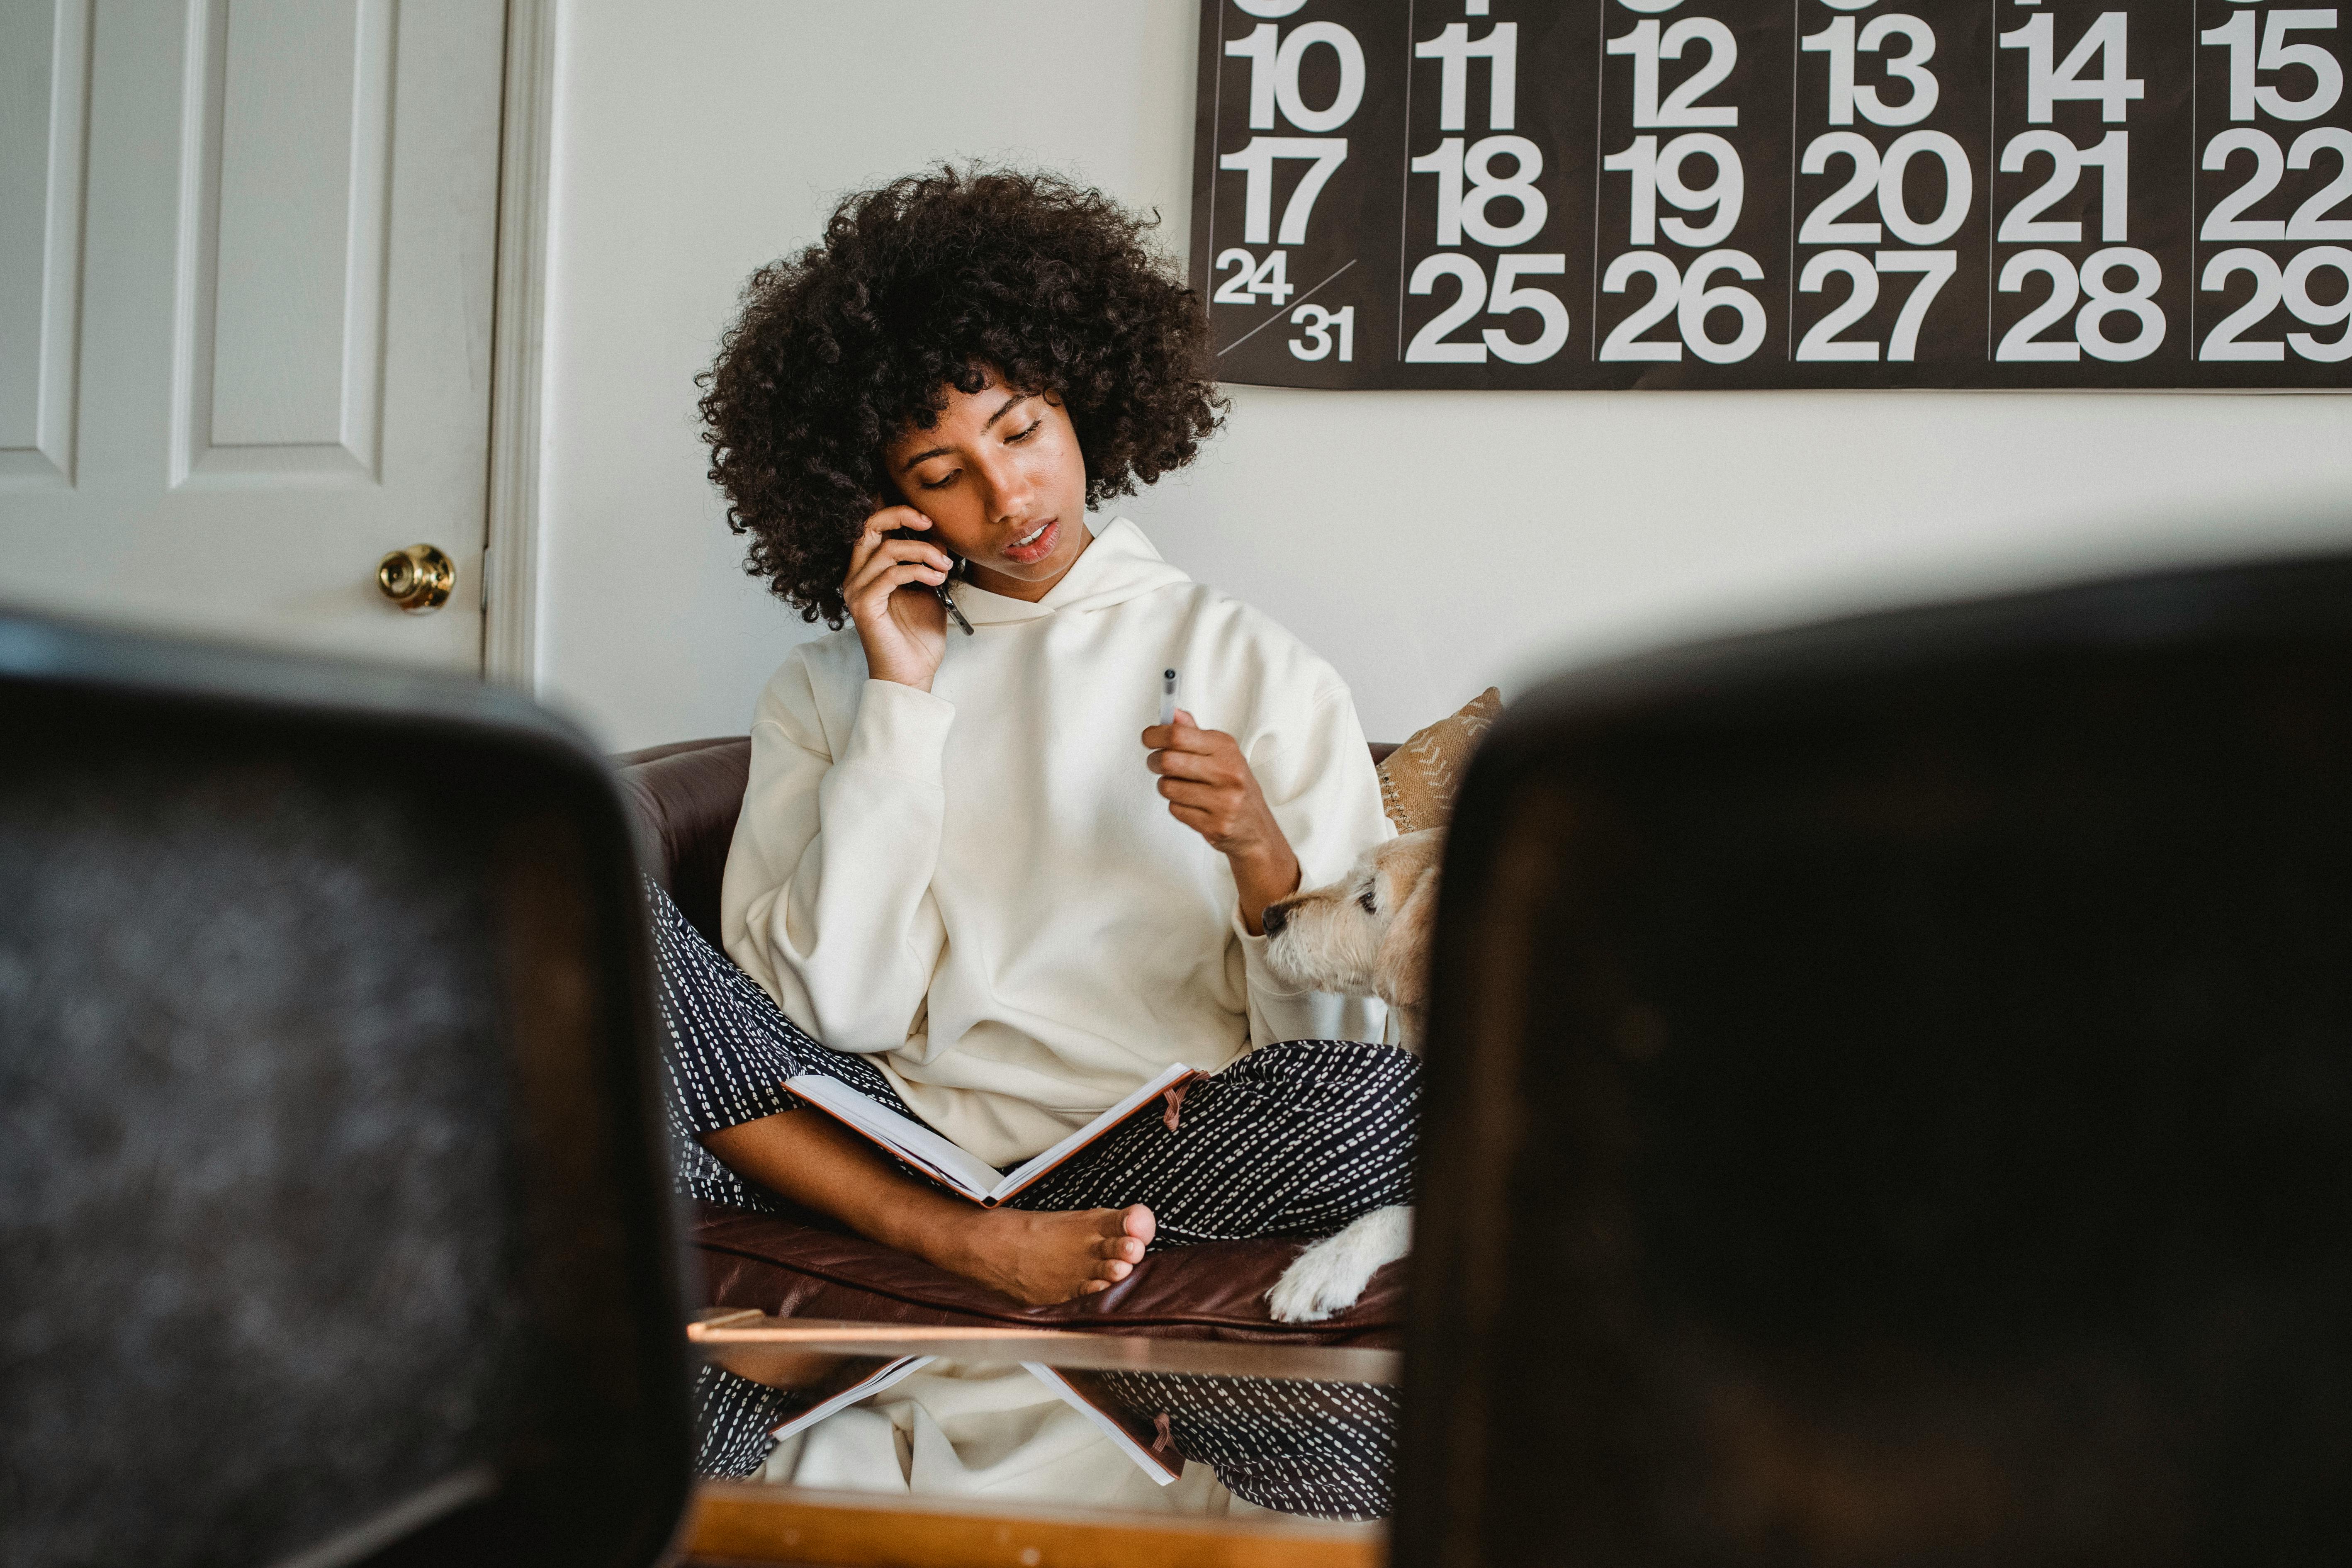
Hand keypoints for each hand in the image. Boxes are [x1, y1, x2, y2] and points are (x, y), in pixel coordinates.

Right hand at [843, 507, 954, 689]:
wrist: (913, 674)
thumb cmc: (918, 637)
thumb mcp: (929, 590)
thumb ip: (928, 563)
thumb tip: (937, 537)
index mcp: (868, 571)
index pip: (873, 528)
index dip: (898, 514)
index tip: (928, 520)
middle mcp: (856, 577)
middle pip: (869, 527)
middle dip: (901, 516)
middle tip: (930, 524)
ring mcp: (857, 590)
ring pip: (887, 549)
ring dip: (923, 552)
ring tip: (944, 567)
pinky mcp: (864, 605)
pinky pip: (891, 574)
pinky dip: (919, 571)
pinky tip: (935, 578)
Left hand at [1143, 710, 1299, 933]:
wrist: (1255, 828)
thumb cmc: (1234, 786)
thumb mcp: (1221, 754)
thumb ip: (1194, 733)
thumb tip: (1172, 712)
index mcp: (1226, 749)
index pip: (1178, 735)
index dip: (1155, 735)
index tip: (1148, 738)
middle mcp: (1227, 773)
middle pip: (1168, 760)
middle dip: (1154, 761)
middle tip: (1156, 762)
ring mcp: (1223, 801)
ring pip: (1167, 787)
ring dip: (1167, 787)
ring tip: (1181, 787)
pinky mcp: (1214, 825)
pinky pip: (1175, 809)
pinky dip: (1177, 806)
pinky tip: (1193, 805)